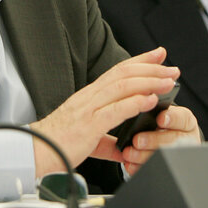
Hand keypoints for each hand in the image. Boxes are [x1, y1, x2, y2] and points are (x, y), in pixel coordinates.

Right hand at [29, 47, 178, 176]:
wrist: (35, 152)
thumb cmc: (56, 145)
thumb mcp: (87, 139)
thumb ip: (106, 142)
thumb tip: (121, 148)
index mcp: (89, 97)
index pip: (117, 71)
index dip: (140, 60)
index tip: (158, 54)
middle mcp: (89, 97)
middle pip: (124, 73)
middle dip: (151, 67)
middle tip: (172, 67)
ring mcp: (89, 109)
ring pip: (123, 87)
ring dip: (149, 82)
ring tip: (168, 81)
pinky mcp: (89, 125)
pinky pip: (115, 110)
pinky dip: (135, 102)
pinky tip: (150, 99)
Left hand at [119, 104, 199, 175]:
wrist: (162, 143)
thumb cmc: (157, 122)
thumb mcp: (159, 112)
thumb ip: (152, 109)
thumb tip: (138, 104)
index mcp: (184, 120)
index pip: (182, 117)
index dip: (172, 118)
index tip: (160, 119)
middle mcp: (185, 138)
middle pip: (174, 139)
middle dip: (154, 140)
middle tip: (137, 140)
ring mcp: (178, 155)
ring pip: (165, 157)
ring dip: (145, 156)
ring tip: (129, 154)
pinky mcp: (168, 168)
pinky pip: (156, 169)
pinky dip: (140, 168)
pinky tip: (130, 165)